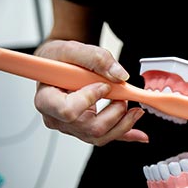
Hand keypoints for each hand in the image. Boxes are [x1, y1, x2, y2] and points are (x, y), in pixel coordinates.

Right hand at [34, 40, 148, 144]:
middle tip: (122, 95)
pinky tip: (140, 135)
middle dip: (114, 112)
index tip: (104, 85)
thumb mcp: (73, 49)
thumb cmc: (60, 59)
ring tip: (135, 108)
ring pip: (100, 137)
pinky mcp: (87, 130)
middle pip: (90, 128)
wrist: (63, 64)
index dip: (90, 99)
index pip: (69, 111)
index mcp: (47, 100)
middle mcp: (58, 119)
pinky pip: (108, 137)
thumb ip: (96, 59)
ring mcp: (73, 127)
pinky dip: (127, 135)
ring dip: (123, 123)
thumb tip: (120, 75)